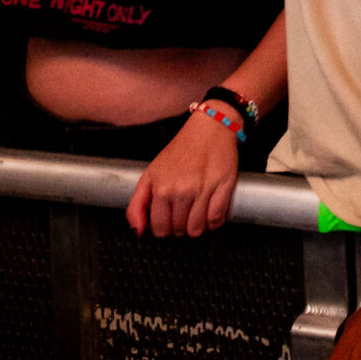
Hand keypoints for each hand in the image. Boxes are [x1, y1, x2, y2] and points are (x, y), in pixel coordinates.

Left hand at [125, 109, 241, 236]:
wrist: (210, 128)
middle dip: (180, 227)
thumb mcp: (150, 174)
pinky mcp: (223, 188)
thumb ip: (137, 204)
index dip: (163, 228)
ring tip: (196, 212)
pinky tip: (209, 211)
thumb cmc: (181, 150)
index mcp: (162, 188)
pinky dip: (213, 222)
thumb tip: (137, 231)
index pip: (159, 228)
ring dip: (196, 226)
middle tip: (182, 213)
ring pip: (197, 229)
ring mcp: (203, 191)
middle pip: (179, 230)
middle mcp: (181, 191)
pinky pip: (216, 220)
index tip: (168, 221)